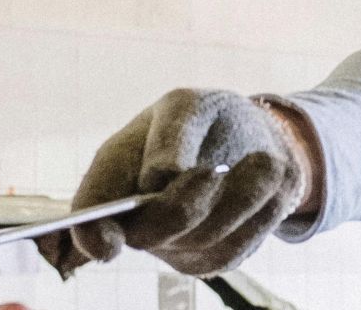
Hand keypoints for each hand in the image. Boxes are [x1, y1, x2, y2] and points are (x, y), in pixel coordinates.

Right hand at [60, 89, 312, 276]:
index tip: (109, 245)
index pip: (89, 220)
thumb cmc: (204, 120)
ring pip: (209, 236)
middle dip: (183, 203)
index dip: (91, 238)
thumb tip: (163, 175)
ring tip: (263, 160)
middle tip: (209, 171)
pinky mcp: (222, 254)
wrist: (249, 137)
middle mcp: (140, 224)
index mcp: (114, 182)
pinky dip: (265, 202)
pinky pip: (247, 239)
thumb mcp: (187, 105)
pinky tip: (271, 173)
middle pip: (155, 231)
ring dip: (241, 195)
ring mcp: (181, 248)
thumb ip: (172, 134)